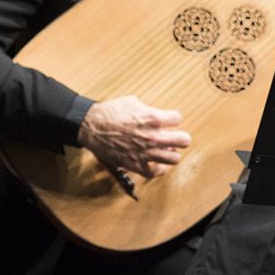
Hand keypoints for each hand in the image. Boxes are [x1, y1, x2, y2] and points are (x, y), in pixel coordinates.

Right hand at [76, 95, 190, 178]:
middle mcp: (152, 136)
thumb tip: (156, 115)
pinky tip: (157, 163)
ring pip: (173, 158)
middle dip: (181, 137)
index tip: (170, 121)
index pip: (178, 119)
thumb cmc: (110, 112)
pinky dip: (159, 169)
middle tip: (176, 137)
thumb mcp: (133, 102)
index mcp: (153, 118)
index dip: (173, 119)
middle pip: (183, 140)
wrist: (91, 127)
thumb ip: (149, 109)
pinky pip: (155, 172)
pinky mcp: (135, 164)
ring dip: (172, 153)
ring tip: (167, 150)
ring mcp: (145, 152)